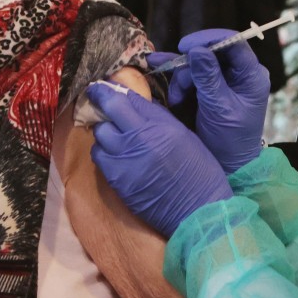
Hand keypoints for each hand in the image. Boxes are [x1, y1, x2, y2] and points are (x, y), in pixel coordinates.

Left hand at [87, 81, 231, 236]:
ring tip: (113, 132)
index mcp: (160, 125)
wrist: (198, 211)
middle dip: (101, 101)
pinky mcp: (117, 180)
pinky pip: (99, 157)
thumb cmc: (199, 171)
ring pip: (100, 133)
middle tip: (97, 98)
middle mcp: (139, 139)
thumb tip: (138, 104)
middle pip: (108, 111)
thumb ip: (159, 118)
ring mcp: (125, 160)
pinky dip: (104, 151)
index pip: (127, 98)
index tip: (103, 86)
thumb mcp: (184, 135)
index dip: (111, 89)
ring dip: (104, 129)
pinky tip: (114, 154)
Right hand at [150, 28, 271, 173]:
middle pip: (212, 51)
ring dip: (183, 77)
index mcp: (252, 75)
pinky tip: (159, 68)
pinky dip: (177, 76)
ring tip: (176, 98)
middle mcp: (239, 72)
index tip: (186, 47)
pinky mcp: (209, 87)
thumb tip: (197, 50)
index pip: (234, 43)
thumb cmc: (230, 139)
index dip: (210, 40)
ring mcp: (223, 79)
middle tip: (177, 78)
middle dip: (190, 64)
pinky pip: (192, 73)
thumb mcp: (219, 108)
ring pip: (198, 63)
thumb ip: (209, 78)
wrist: (228, 163)